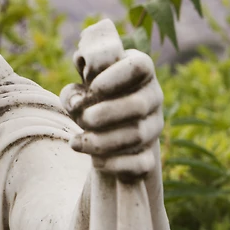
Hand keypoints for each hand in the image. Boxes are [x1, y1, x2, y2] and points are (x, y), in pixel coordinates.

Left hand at [60, 48, 163, 178]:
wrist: (104, 132)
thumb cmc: (91, 98)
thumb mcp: (80, 84)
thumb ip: (75, 86)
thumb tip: (77, 103)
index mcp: (138, 70)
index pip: (140, 65)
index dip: (115, 75)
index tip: (92, 86)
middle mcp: (152, 97)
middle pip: (139, 105)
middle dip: (105, 113)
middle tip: (81, 118)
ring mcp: (153, 127)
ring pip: (137, 135)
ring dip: (101, 140)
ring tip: (75, 143)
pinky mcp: (149, 156)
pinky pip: (140, 163)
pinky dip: (114, 163)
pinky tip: (94, 161)